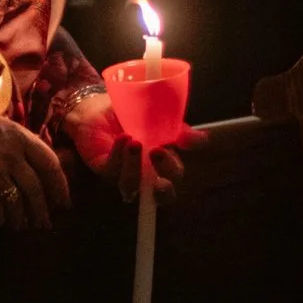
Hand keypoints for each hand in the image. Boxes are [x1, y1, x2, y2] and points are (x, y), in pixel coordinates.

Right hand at [0, 104, 71, 229]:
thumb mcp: (1, 124)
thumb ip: (21, 142)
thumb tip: (37, 164)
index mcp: (21, 138)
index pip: (50, 165)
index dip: (60, 187)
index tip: (63, 202)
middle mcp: (12, 157)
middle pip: (35, 190)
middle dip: (41, 211)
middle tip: (42, 223)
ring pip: (16, 203)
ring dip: (19, 218)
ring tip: (18, 225)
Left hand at [57, 91, 205, 201]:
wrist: (98, 106)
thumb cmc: (130, 114)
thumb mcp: (159, 118)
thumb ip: (180, 131)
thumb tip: (203, 140)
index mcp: (161, 162)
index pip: (174, 178)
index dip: (173, 173)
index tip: (168, 153)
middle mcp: (144, 174)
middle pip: (160, 195)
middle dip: (162, 182)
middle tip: (156, 154)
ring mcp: (123, 174)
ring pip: (131, 187)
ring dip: (134, 166)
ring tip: (134, 141)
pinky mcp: (104, 169)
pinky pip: (112, 171)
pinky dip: (118, 155)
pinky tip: (122, 138)